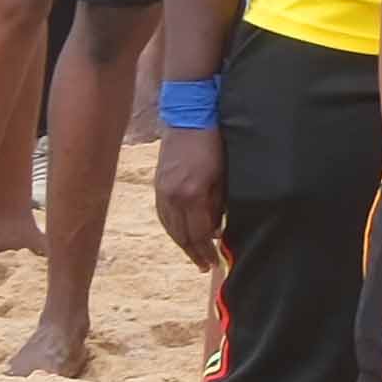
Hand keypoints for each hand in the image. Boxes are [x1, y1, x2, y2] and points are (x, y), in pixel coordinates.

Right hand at [153, 120, 230, 273]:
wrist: (189, 115)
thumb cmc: (214, 143)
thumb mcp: (223, 175)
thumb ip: (218, 204)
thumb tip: (215, 229)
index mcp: (193, 194)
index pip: (200, 233)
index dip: (207, 251)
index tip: (216, 262)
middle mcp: (173, 196)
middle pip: (182, 235)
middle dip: (195, 253)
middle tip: (207, 266)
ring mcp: (162, 190)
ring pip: (170, 227)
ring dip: (182, 244)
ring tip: (194, 255)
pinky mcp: (158, 184)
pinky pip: (163, 215)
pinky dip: (172, 229)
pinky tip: (180, 235)